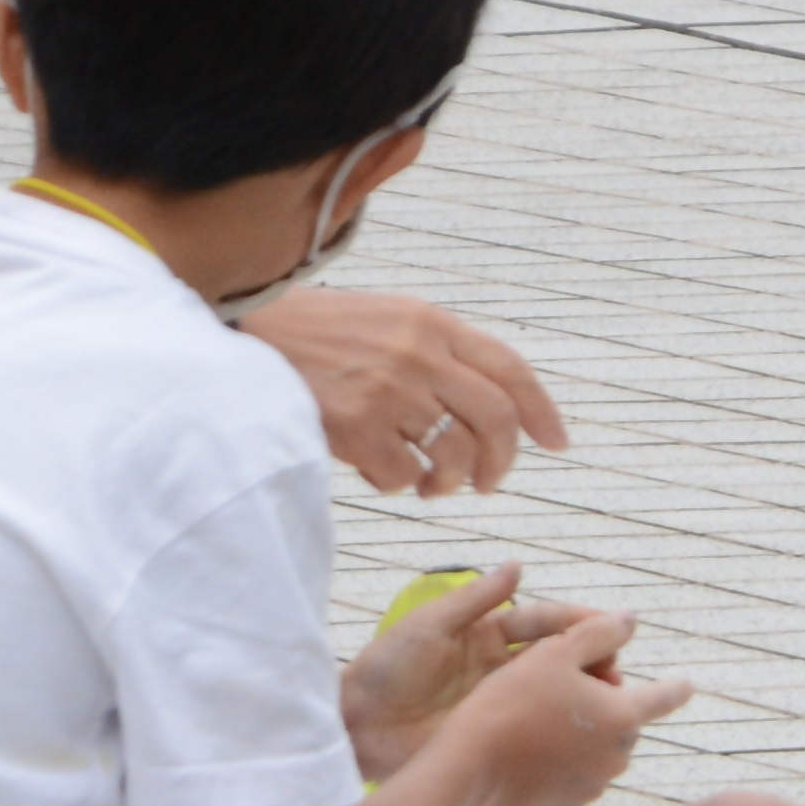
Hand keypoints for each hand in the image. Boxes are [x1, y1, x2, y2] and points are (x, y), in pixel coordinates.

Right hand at [244, 284, 566, 497]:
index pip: (510, 369)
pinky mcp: (355, 426)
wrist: (247, 334)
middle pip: (496, 420)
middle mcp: (418, 354)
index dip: (542, 411)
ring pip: (454, 455)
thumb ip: (441, 353)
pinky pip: (401, 475)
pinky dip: (400, 484)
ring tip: (433, 484)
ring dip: (450, 481)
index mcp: (432, 323)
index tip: (557, 442)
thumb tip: (493, 410)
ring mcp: (388, 390)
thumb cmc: (322, 334)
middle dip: (502, 462)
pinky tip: (386, 474)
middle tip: (488, 482)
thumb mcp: (390, 320)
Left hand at [343, 560, 596, 777]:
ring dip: (583, 697)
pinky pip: (534, 730)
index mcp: (486, 634)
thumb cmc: (384, 669)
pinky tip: (584, 738)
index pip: (543, 622)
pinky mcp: (492, 736)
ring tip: (613, 704)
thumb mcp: (429, 625)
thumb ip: (475, 598)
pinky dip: (561, 732)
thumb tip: (520, 565)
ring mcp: (497, 704)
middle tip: (618, 672)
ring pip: (553, 695)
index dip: (577, 623)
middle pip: (557, 659)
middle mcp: (498, 667)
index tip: (613, 625)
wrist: (354, 726)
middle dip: (591, 661)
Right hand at [458, 616, 691, 805]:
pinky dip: (563, 763)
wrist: (469, 761)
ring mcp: (595, 784)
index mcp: (623, 715)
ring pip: (599, 750)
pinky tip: (533, 751)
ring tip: (539, 721)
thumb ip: (600, 632)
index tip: (687, 686)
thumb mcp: (554, 651)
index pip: (664, 697)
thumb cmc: (511, 698)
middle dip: (603, 704)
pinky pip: (576, 776)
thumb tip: (630, 621)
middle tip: (559, 690)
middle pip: (622, 721)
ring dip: (584, 735)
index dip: (675, 687)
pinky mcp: (569, 805)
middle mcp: (618, 755)